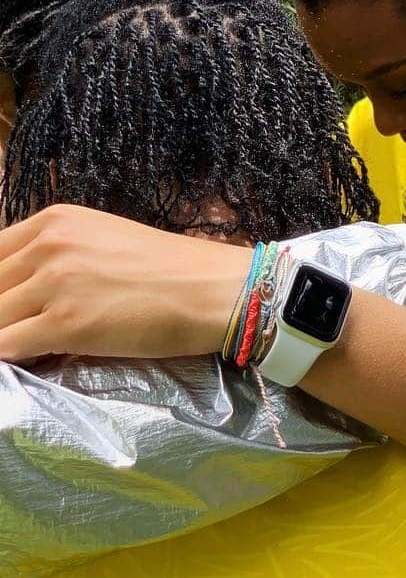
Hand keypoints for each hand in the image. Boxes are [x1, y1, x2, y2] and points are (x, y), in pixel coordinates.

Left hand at [0, 204, 247, 362]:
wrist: (213, 290)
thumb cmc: (171, 271)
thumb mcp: (103, 242)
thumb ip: (58, 257)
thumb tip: (21, 289)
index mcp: (56, 220)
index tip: (11, 304)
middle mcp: (49, 244)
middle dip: (1, 312)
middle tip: (21, 327)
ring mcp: (55, 283)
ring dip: (5, 335)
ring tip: (29, 342)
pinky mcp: (66, 323)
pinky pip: (7, 345)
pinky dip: (9, 356)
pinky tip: (31, 358)